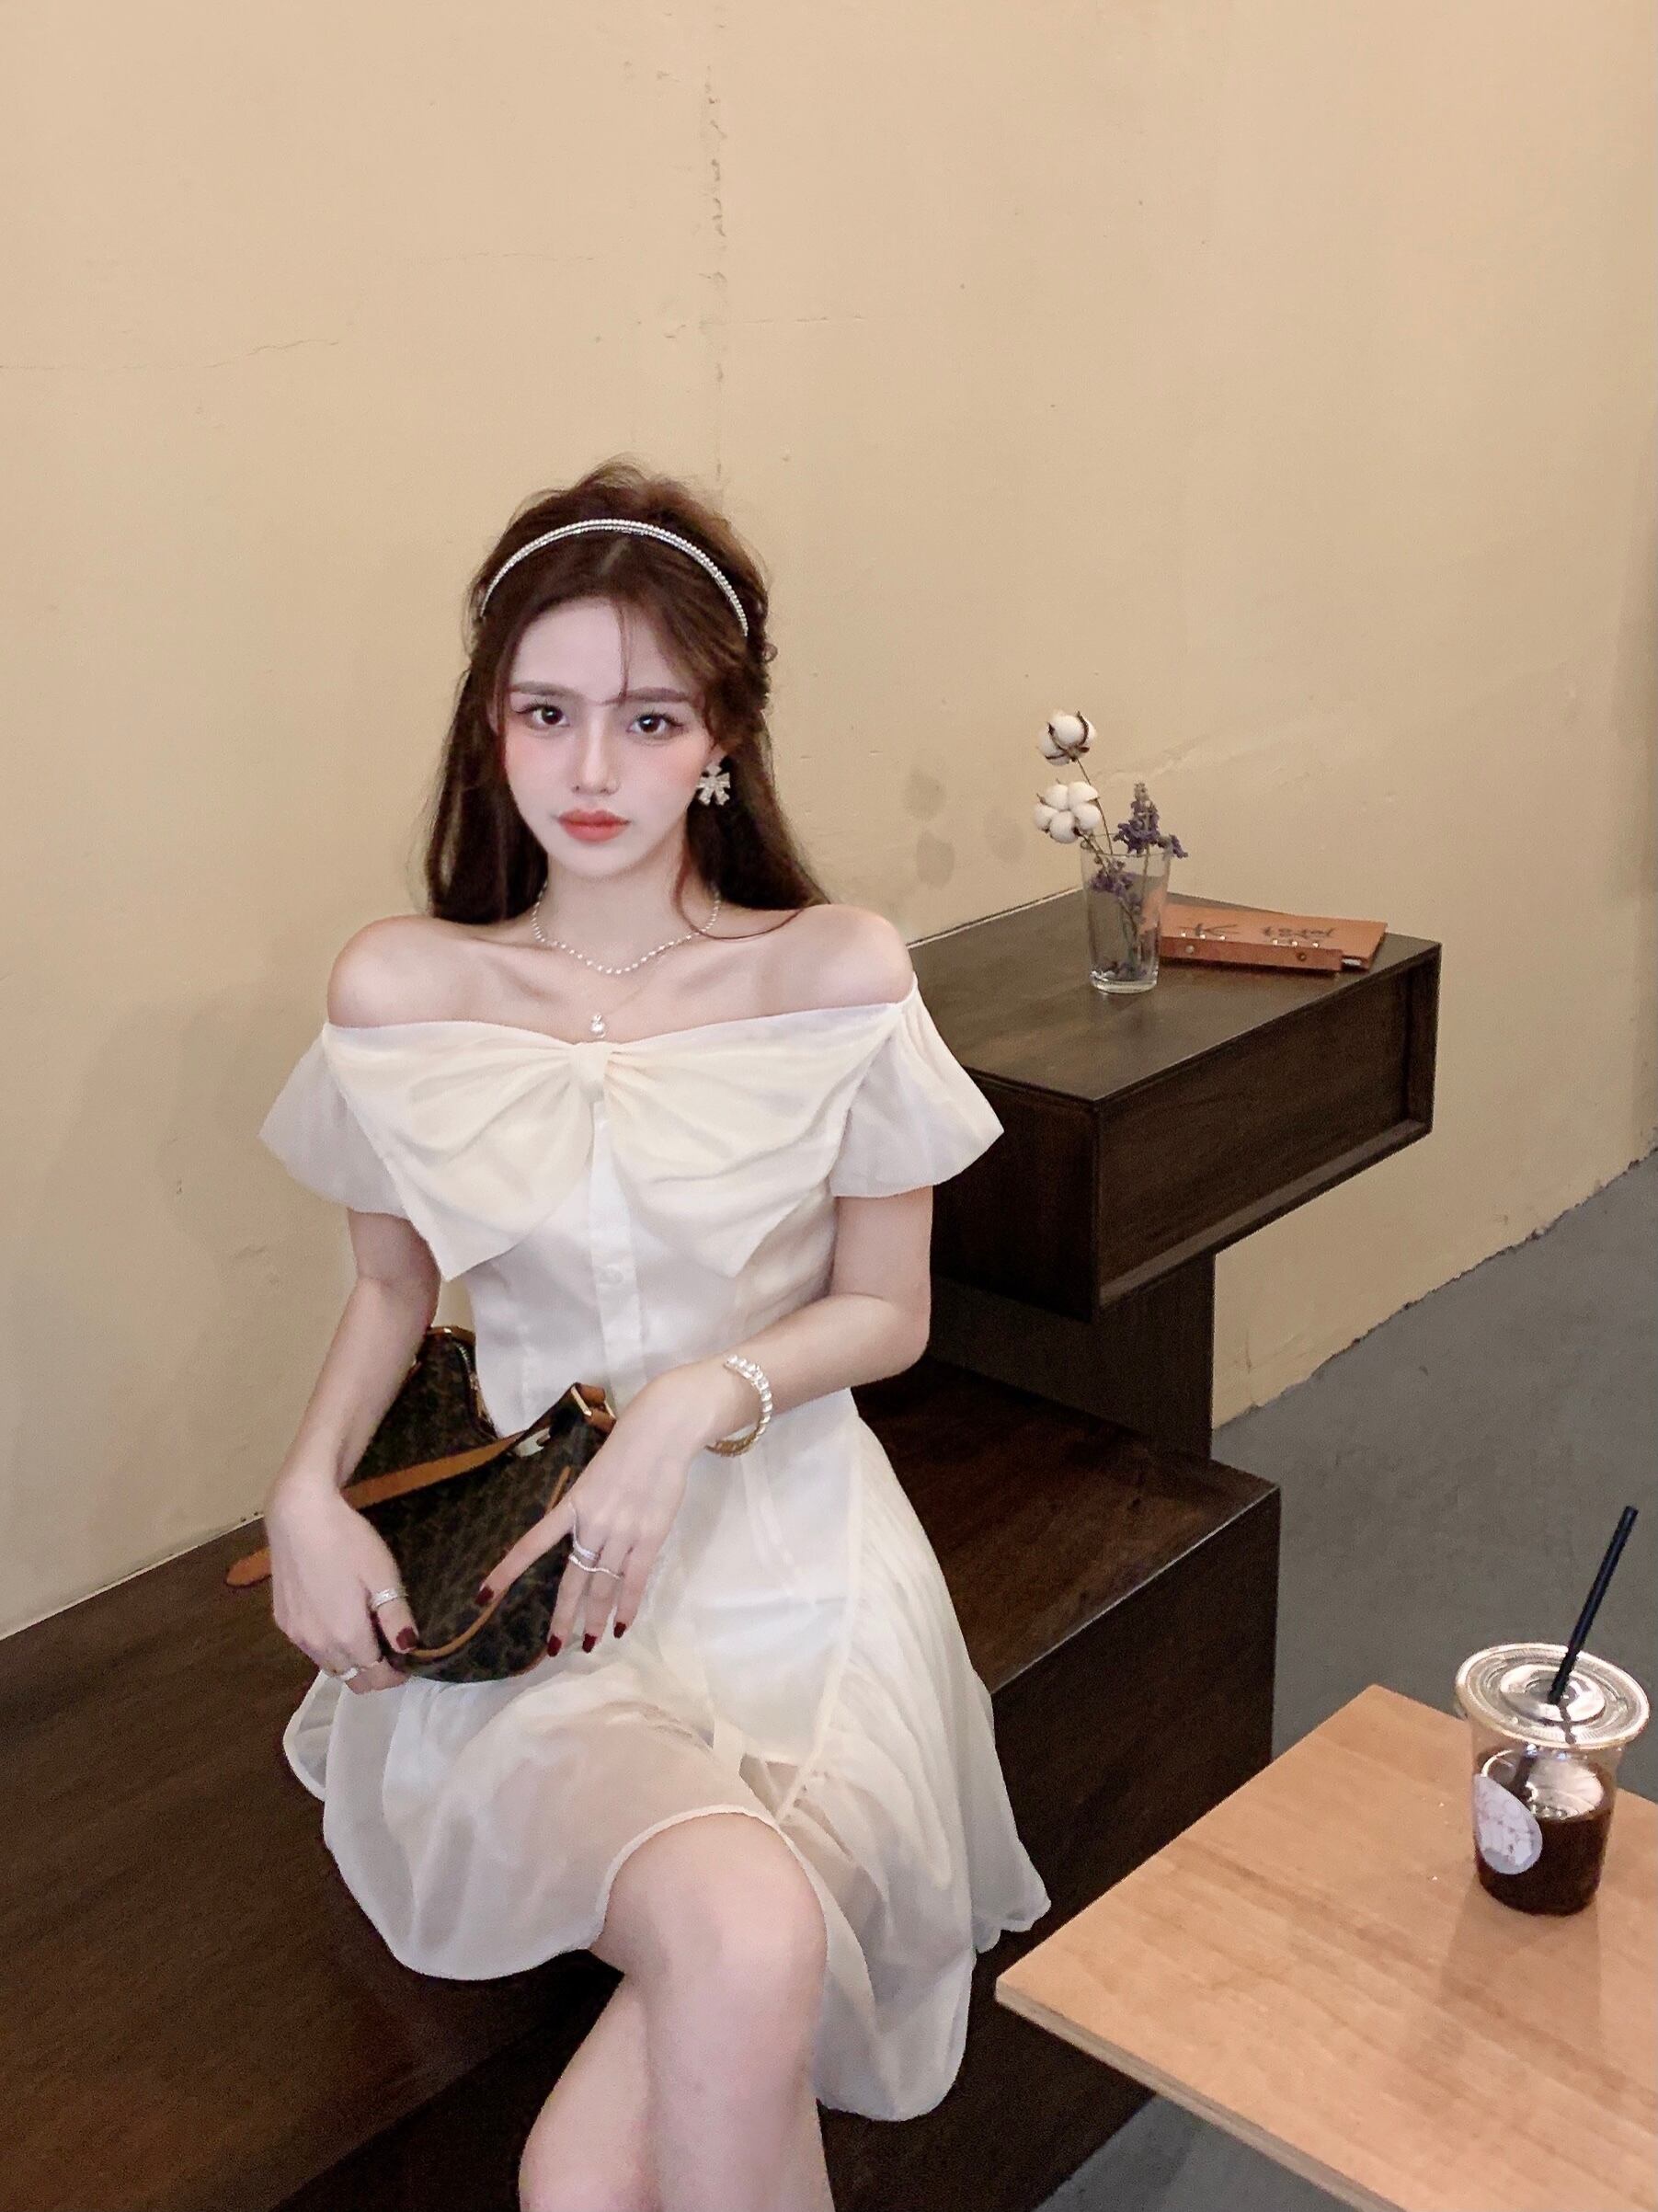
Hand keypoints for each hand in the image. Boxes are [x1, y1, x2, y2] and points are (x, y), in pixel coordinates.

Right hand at [265, 1481, 420, 1694]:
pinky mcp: (282, 1621)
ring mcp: (296, 1634)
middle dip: (374, 1675)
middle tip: (390, 1652)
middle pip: (351, 1678)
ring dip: (350, 1663)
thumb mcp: (383, 1575)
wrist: (299, 1515)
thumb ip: (396, 1617)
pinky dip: (329, 1648)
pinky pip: (310, 1649)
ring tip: (366, 1638)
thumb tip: (408, 1648)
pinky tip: (337, 1622)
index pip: (375, 1677)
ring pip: (329, 1667)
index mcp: (347, 1636)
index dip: (395, 1676)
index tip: (408, 1663)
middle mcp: (318, 1645)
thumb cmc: (348, 1541)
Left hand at [475, 1378, 713, 1655]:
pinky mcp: (649, 1537)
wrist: (661, 1433)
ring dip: (595, 1619)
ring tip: (587, 1645)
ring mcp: (622, 1532)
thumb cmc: (626, 1448)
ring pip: (603, 1586)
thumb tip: (581, 1539)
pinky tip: (621, 1627)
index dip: (506, 1572)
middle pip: (572, 1579)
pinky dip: (628, 1607)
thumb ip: (584, 1509)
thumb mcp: (593, 1476)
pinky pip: (635, 1580)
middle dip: (561, 1617)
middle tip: (552, 1648)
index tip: (482, 1597)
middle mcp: (592, 1523)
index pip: (531, 1544)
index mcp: (572, 1505)